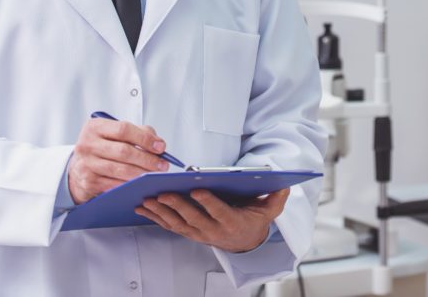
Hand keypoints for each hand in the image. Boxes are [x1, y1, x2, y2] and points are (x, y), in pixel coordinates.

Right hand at [68, 118, 168, 203]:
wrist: (78, 169)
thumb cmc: (103, 148)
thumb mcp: (115, 134)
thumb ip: (138, 132)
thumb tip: (158, 143)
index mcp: (95, 127)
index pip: (124, 129)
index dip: (145, 138)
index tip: (161, 147)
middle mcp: (87, 144)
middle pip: (124, 151)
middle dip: (147, 159)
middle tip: (162, 165)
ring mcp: (86, 164)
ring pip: (121, 170)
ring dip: (142, 173)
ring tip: (155, 174)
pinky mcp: (88, 182)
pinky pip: (115, 184)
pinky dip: (130, 185)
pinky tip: (140, 184)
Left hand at [135, 187, 289, 252]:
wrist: (244, 242)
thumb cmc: (254, 220)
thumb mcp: (269, 211)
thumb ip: (276, 199)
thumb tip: (284, 186)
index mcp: (231, 222)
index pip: (219, 211)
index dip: (208, 202)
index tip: (197, 190)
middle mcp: (213, 230)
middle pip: (193, 218)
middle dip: (177, 205)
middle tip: (163, 193)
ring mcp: (199, 233)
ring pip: (177, 223)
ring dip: (161, 212)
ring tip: (147, 200)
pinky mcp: (189, 233)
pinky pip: (170, 226)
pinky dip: (155, 217)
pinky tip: (143, 208)